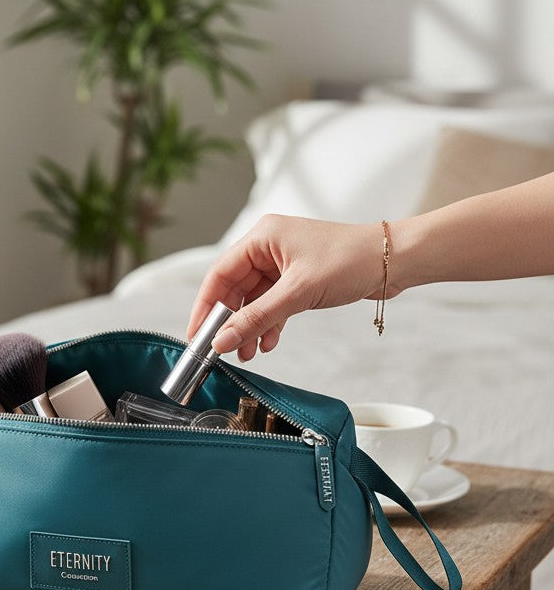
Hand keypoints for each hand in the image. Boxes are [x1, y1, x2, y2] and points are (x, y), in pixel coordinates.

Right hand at [187, 214, 389, 360]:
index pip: (220, 274)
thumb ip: (256, 318)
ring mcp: (285, 263)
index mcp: (262, 237)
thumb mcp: (297, 293)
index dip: (205, 306)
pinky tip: (268, 342)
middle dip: (230, 321)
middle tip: (221, 350)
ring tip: (246, 353)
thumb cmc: (351, 260)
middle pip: (235, 288)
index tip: (196, 334)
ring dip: (250, 326)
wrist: (394, 261)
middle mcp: (269, 247)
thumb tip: (222, 340)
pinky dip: (269, 323)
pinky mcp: (299, 278)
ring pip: (254, 300)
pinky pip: (273, 303)